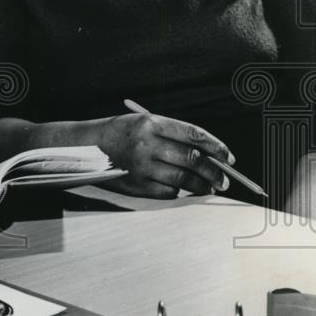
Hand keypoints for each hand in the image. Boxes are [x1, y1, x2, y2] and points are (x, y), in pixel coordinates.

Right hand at [94, 113, 233, 198]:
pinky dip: (178, 191)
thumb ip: (173, 135)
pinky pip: (168, 191)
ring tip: (210, 187)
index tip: (228, 157)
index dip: (216, 147)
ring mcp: (141, 166)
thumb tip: (208, 154)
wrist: (87, 147)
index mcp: (151, 124)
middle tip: (224, 180)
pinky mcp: (136, 185)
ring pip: (184, 179)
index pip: (193, 135)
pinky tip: (179, 187)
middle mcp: (147, 144)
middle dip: (214, 172)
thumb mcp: (144, 123)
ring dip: (202, 185)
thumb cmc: (120, 133)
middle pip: (192, 160)